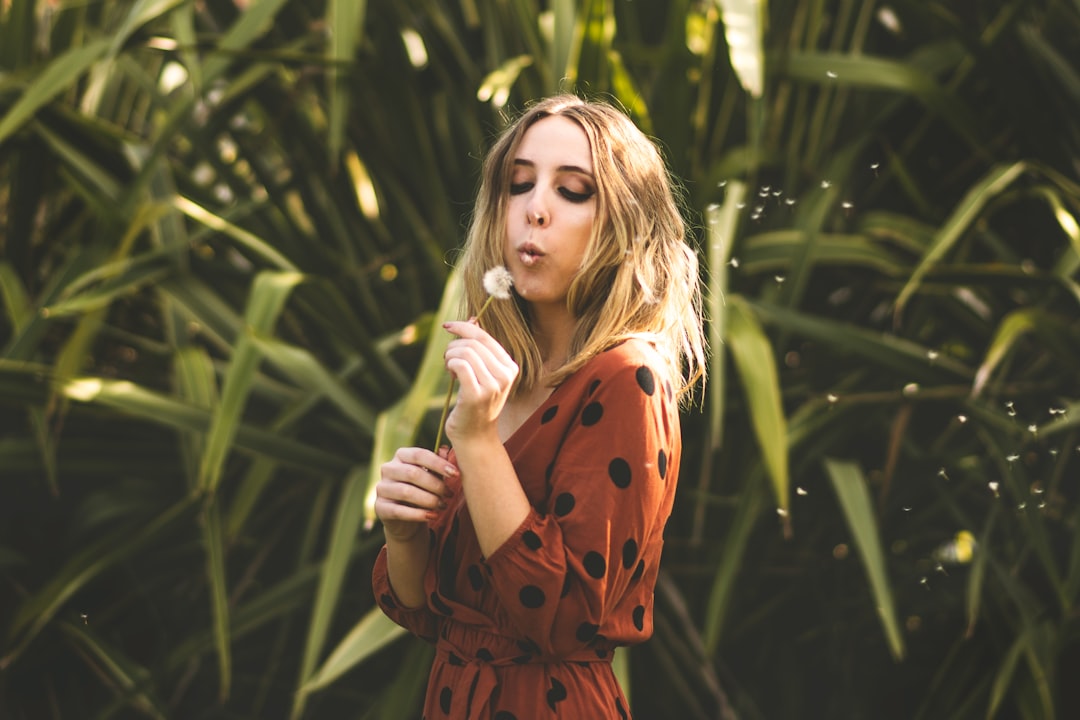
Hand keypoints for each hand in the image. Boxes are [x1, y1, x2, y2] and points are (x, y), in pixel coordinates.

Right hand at [374, 447, 456, 541]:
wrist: (407, 519)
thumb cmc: (422, 490)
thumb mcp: (431, 477)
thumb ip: (437, 465)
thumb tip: (445, 449)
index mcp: (401, 455)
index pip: (419, 455)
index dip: (438, 463)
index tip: (456, 474)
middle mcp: (388, 469)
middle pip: (413, 473)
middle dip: (435, 485)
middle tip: (449, 494)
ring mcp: (381, 488)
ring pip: (406, 492)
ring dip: (428, 500)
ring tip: (442, 505)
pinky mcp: (380, 507)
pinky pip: (399, 510)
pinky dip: (418, 514)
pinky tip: (432, 516)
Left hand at [442, 320, 518, 443]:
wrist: (475, 436)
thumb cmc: (475, 403)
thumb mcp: (482, 373)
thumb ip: (479, 348)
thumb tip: (472, 320)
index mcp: (510, 367)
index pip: (485, 337)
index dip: (464, 327)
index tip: (447, 326)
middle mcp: (505, 375)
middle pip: (473, 343)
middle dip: (454, 346)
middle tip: (448, 359)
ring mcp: (493, 386)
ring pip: (464, 352)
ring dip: (450, 356)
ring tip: (449, 368)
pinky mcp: (476, 395)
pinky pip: (459, 365)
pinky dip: (450, 364)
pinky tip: (450, 373)